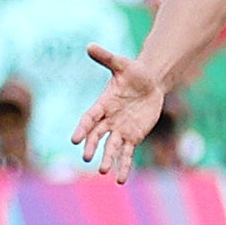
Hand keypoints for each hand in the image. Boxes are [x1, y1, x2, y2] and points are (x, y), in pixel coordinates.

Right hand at [73, 45, 165, 183]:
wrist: (150, 82)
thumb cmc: (134, 73)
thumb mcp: (122, 64)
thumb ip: (107, 58)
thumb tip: (90, 45)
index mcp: (102, 104)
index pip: (90, 118)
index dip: (83, 128)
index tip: (75, 139)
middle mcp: (108, 120)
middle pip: (97, 135)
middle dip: (92, 146)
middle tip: (86, 157)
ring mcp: (120, 130)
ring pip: (111, 147)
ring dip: (107, 159)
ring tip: (102, 171)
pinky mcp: (132, 136)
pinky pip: (127, 153)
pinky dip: (124, 165)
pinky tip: (121, 179)